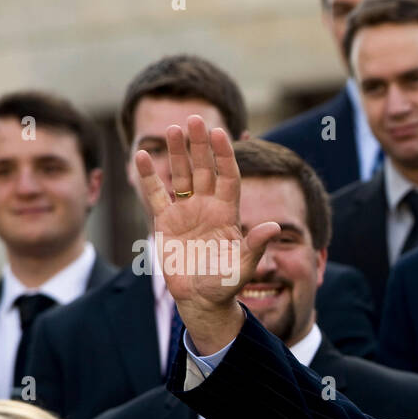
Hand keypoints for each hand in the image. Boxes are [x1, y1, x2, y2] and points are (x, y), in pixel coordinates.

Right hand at [134, 115, 279, 353]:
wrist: (201, 300)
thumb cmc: (226, 285)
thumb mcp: (244, 266)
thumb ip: (256, 245)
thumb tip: (274, 227)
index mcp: (228, 214)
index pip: (228, 177)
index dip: (225, 155)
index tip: (220, 132)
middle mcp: (207, 207)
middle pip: (204, 169)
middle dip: (200, 145)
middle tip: (195, 118)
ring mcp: (186, 212)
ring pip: (181, 175)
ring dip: (178, 153)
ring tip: (173, 127)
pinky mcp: (166, 222)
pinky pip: (156, 194)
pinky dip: (150, 175)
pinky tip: (143, 154)